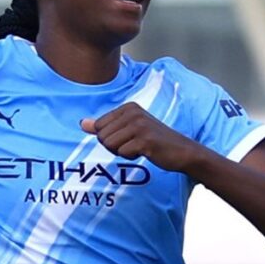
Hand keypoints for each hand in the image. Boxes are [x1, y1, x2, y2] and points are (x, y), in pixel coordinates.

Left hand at [80, 102, 202, 172]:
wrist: (182, 151)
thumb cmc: (153, 140)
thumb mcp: (128, 129)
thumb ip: (104, 126)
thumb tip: (82, 124)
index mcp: (128, 107)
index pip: (99, 126)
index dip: (110, 138)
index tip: (128, 137)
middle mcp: (133, 113)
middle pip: (102, 137)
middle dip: (114, 146)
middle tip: (134, 144)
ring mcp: (140, 125)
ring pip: (109, 145)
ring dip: (122, 152)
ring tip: (139, 147)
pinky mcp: (145, 140)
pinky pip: (122, 153)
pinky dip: (131, 156)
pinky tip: (145, 151)